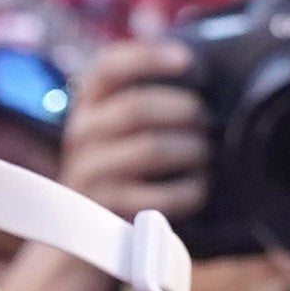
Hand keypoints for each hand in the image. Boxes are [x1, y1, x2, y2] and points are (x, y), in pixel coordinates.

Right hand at [65, 37, 211, 227]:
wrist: (82, 233)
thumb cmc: (118, 170)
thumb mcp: (115, 130)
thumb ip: (145, 103)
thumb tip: (204, 76)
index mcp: (88, 104)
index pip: (109, 67)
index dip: (148, 57)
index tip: (187, 60)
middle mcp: (82, 134)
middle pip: (136, 108)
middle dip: (184, 111)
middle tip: (207, 122)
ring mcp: (90, 173)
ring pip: (151, 149)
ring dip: (191, 150)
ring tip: (204, 154)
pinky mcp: (108, 210)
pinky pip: (161, 196)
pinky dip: (190, 190)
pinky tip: (199, 188)